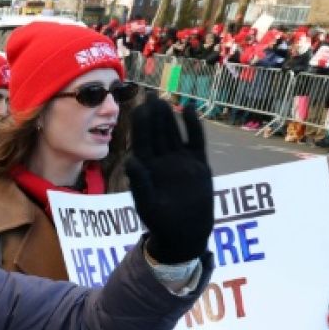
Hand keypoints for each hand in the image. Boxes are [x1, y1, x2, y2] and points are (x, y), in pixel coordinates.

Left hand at [126, 95, 214, 263]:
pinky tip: (189, 110)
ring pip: (174, 134)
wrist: (185, 232)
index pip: (142, 143)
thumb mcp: (147, 203)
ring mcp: (180, 161)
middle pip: (157, 134)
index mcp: (146, 168)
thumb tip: (131, 161)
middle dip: (153, 116)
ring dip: (169, 118)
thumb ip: (140, 182)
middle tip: (151, 97)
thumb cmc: (161, 221)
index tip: (138, 109)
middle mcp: (162, 161)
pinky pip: (195, 141)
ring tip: (165, 101)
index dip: (140, 126)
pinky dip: (193, 127)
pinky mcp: (198, 164)